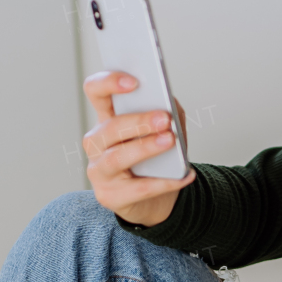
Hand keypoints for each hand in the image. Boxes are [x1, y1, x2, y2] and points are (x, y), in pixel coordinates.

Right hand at [82, 73, 194, 226]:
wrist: (154, 199)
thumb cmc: (156, 157)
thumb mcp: (163, 129)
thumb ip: (166, 111)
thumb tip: (169, 104)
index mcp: (106, 118)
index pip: (96, 92)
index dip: (109, 83)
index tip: (134, 81)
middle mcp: (96, 142)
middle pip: (110, 127)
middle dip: (138, 122)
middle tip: (164, 118)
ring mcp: (99, 170)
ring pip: (117, 157)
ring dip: (145, 148)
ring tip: (170, 141)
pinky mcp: (109, 196)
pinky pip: (138, 189)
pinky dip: (165, 182)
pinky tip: (185, 175)